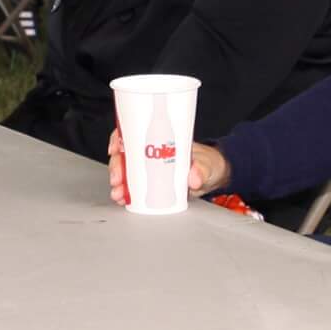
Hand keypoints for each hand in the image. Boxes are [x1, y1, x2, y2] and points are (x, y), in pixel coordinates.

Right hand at [106, 130, 227, 206]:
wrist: (214, 176)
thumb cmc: (209, 163)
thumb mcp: (208, 164)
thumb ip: (201, 170)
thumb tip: (193, 178)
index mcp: (162, 139)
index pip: (135, 131)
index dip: (121, 137)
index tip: (116, 148)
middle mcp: (153, 151)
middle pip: (126, 153)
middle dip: (117, 165)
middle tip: (118, 178)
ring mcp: (151, 167)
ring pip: (127, 170)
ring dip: (119, 181)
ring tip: (119, 193)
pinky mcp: (153, 182)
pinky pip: (134, 184)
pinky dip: (126, 191)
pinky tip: (123, 197)